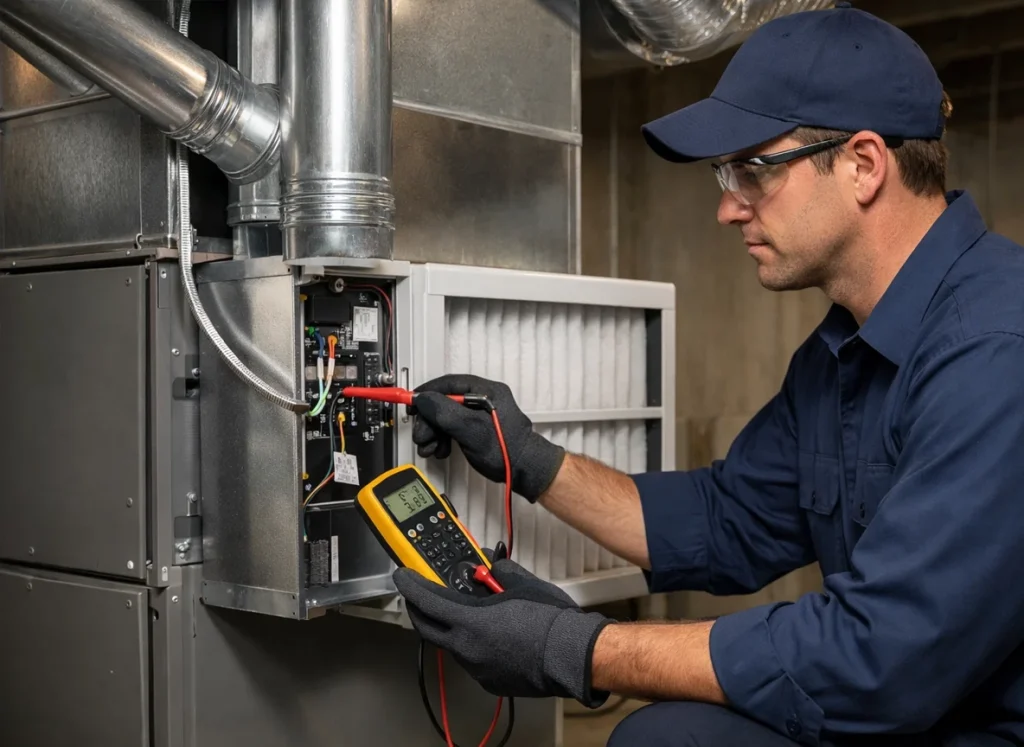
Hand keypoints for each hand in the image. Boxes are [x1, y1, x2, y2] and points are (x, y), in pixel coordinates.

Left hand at [393, 556, 611, 706]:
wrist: (573, 654)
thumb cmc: (550, 620)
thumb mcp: (521, 583)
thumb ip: (497, 571)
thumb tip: (489, 564)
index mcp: (470, 622)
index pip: (426, 601)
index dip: (410, 585)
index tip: (403, 576)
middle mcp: (467, 648)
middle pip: (428, 627)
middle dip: (419, 608)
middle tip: (420, 593)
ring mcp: (477, 668)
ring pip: (451, 644)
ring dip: (449, 626)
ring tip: (463, 609)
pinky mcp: (489, 680)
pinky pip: (471, 659)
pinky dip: (471, 643)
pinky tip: (488, 632)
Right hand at [411, 374, 565, 500]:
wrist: (524, 472)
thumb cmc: (507, 451)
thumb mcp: (471, 430)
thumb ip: (445, 412)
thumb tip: (424, 399)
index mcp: (486, 391)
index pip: (449, 383)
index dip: (427, 393)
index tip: (412, 403)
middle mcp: (484, 398)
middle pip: (445, 402)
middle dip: (429, 420)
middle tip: (422, 435)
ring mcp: (481, 414)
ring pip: (447, 416)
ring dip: (434, 432)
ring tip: (430, 447)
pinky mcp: (478, 427)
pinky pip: (454, 427)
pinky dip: (443, 438)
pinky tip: (441, 449)